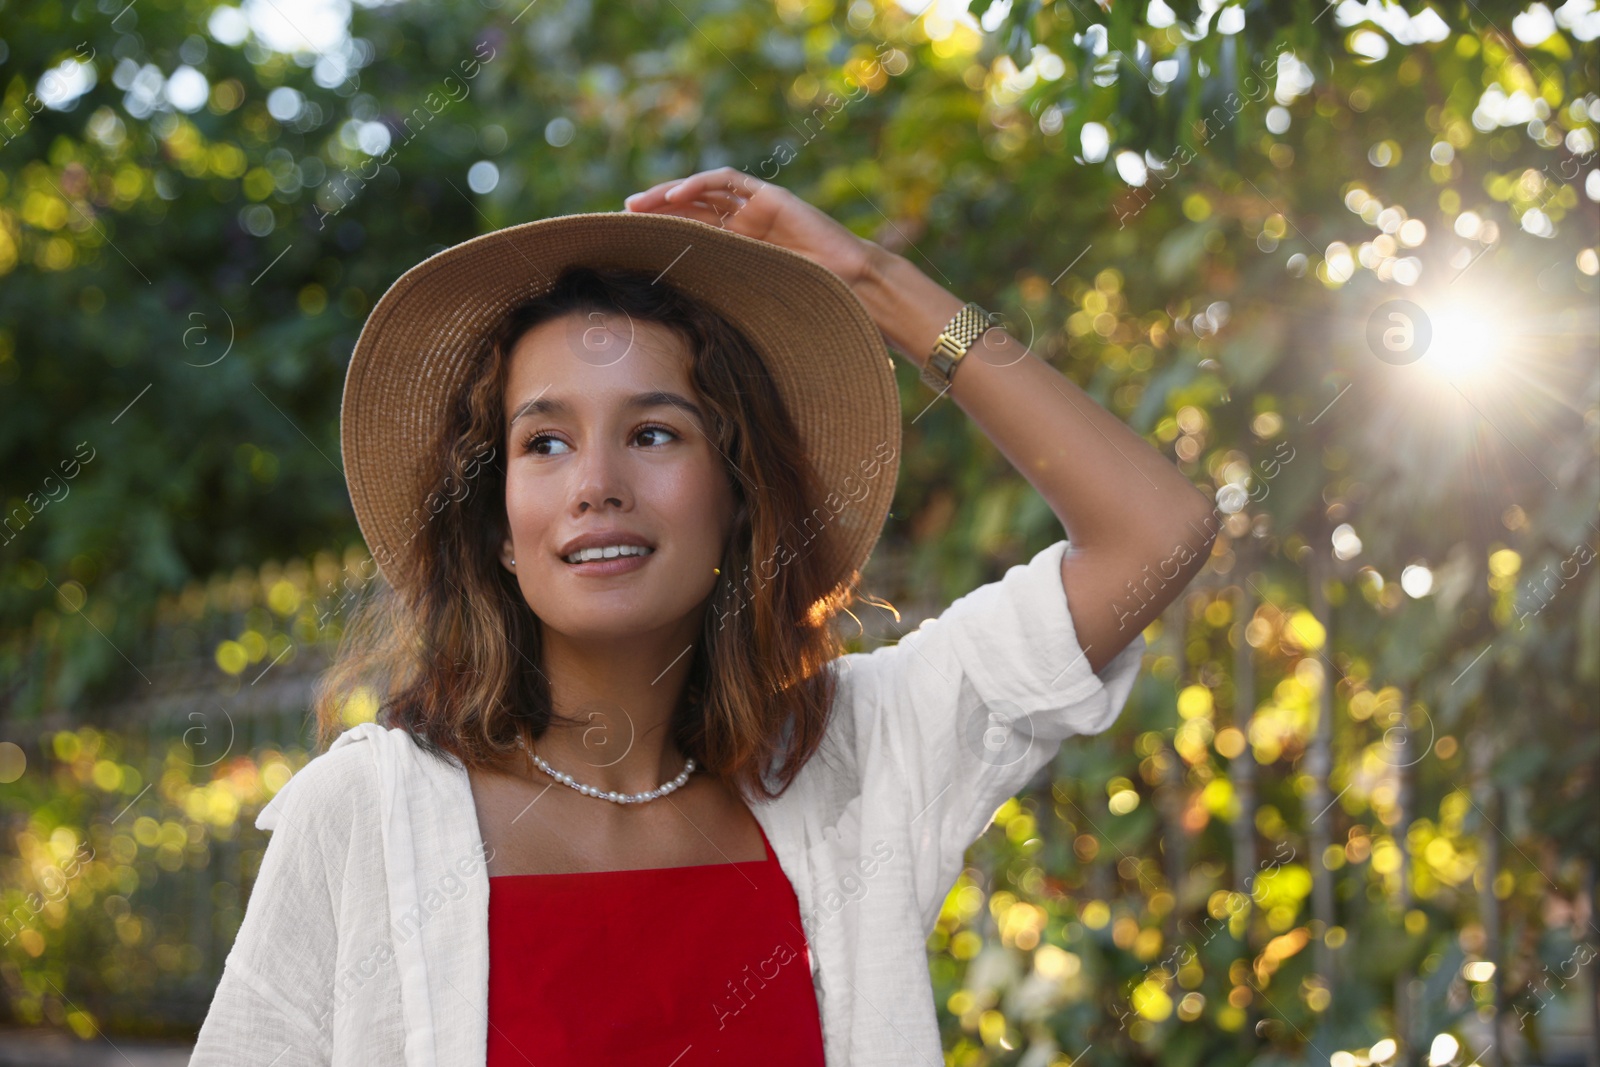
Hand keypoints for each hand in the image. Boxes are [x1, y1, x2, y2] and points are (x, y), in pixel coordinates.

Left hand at [623, 168, 880, 291]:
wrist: (854, 285)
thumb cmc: (813, 301)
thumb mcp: (756, 301)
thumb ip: (726, 298)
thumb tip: (680, 324)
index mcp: (740, 250)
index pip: (693, 234)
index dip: (662, 234)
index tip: (631, 243)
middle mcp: (745, 225)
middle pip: (691, 210)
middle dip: (656, 211)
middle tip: (624, 218)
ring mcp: (756, 208)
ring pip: (703, 192)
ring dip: (668, 194)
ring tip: (638, 204)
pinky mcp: (769, 196)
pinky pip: (727, 182)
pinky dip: (699, 183)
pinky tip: (674, 195)